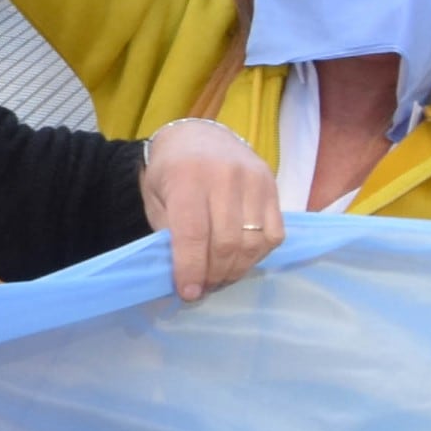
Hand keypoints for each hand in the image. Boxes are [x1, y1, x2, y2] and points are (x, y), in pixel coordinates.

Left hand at [139, 117, 283, 300]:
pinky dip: (258, 255)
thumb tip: (186, 277)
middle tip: (204, 287)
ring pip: (253, 242)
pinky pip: (274, 234)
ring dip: (236, 270)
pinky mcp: (273, 185)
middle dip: (214, 274)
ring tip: (220, 277)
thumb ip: (169, 234)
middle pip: (227, 243)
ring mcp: (254, 179)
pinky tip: (241, 258)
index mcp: (187, 177)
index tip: (189, 293)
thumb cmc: (170, 173)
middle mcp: (224, 176)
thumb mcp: (157, 199)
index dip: (191, 269)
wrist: (198, 137)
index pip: (193, 234)